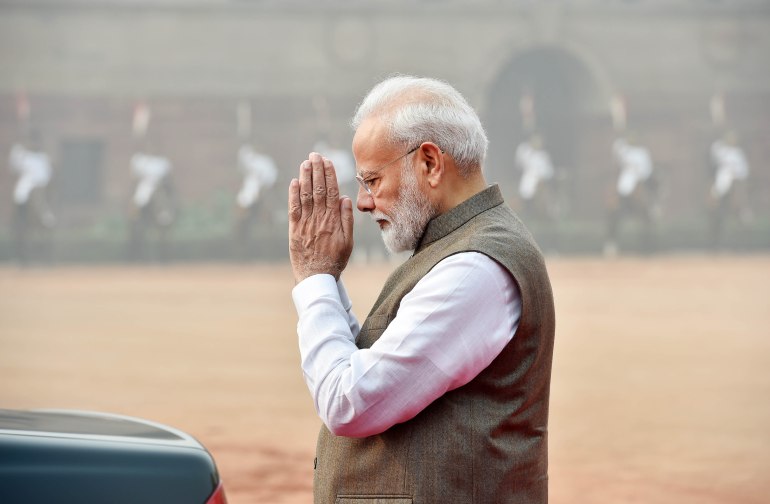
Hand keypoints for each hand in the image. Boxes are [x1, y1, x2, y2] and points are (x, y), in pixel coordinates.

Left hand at [288, 152, 353, 282]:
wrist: (316, 278)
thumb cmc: (335, 260)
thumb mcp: (348, 242)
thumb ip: (346, 219)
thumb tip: (345, 198)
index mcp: (333, 221)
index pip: (332, 192)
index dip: (329, 175)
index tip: (328, 161)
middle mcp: (319, 219)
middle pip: (318, 190)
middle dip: (316, 170)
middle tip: (315, 154)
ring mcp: (305, 224)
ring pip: (305, 196)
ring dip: (305, 177)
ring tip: (305, 162)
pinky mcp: (294, 230)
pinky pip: (293, 209)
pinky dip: (293, 194)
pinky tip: (294, 182)